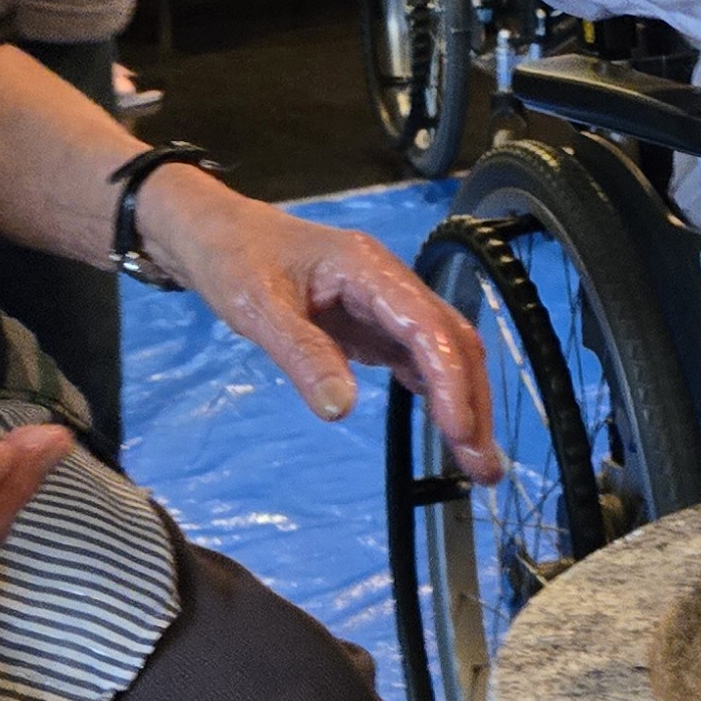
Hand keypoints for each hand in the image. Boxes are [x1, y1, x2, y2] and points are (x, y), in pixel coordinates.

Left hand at [139, 174, 502, 478]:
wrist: (215, 233)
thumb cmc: (234, 259)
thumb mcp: (258, 308)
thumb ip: (303, 355)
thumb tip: (342, 410)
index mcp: (369, 269)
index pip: (427, 326)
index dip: (450, 379)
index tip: (462, 433)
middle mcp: (390, 285)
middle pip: (450, 341)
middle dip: (472, 402)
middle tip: (485, 467)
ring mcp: (385, 305)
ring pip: (441, 353)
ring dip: (462, 403)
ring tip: (477, 462)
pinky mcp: (374, 325)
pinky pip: (417, 359)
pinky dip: (437, 394)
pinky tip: (448, 430)